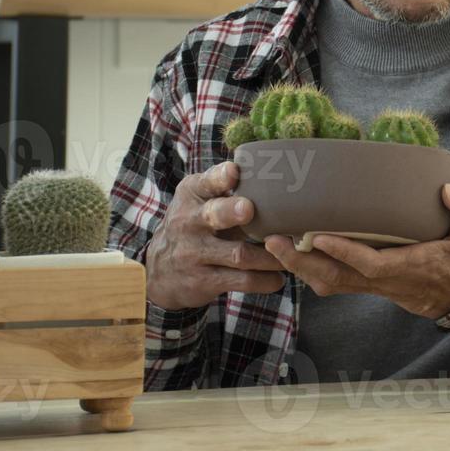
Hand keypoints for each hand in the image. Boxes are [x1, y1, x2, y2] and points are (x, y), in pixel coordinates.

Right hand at [144, 161, 286, 309]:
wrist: (158, 271)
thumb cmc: (193, 224)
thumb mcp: (197, 200)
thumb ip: (223, 185)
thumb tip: (273, 169)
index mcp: (193, 196)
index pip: (205, 183)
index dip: (220, 177)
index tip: (233, 171)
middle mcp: (190, 223)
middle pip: (214, 215)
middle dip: (232, 211)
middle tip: (249, 209)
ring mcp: (195, 254)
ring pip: (238, 254)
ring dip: (269, 255)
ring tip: (291, 252)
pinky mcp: (204, 281)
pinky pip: (240, 280)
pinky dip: (264, 280)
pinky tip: (279, 278)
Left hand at [264, 183, 449, 318]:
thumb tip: (449, 190)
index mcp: (411, 267)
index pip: (373, 265)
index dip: (345, 253)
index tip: (318, 236)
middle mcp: (387, 281)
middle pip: (338, 280)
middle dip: (304, 263)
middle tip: (274, 241)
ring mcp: (375, 286)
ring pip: (330, 283)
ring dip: (301, 267)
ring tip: (274, 244)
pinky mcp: (369, 284)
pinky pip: (334, 281)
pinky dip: (311, 268)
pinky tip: (296, 251)